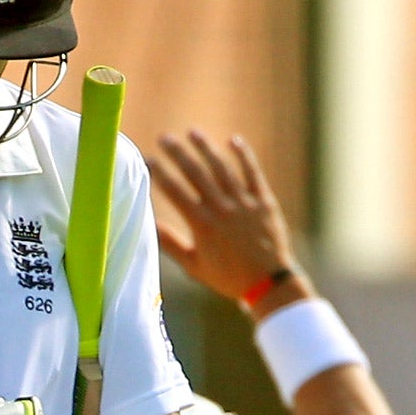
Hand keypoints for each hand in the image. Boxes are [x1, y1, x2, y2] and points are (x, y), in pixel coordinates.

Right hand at [151, 131, 312, 320]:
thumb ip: (170, 243)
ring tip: (192, 132)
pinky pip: (252, 172)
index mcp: (202, 224)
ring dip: (206, 148)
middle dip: (178, 154)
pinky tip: (233, 140)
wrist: (267, 282)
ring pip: (222, 168)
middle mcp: (222, 208)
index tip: (148, 160)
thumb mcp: (193, 265)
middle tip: (164, 138)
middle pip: (196, 173)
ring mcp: (244, 202)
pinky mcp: (263, 200)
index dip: (160, 174)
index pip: (176, 192)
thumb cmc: (226, 277)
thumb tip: (149, 224)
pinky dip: (243, 155)